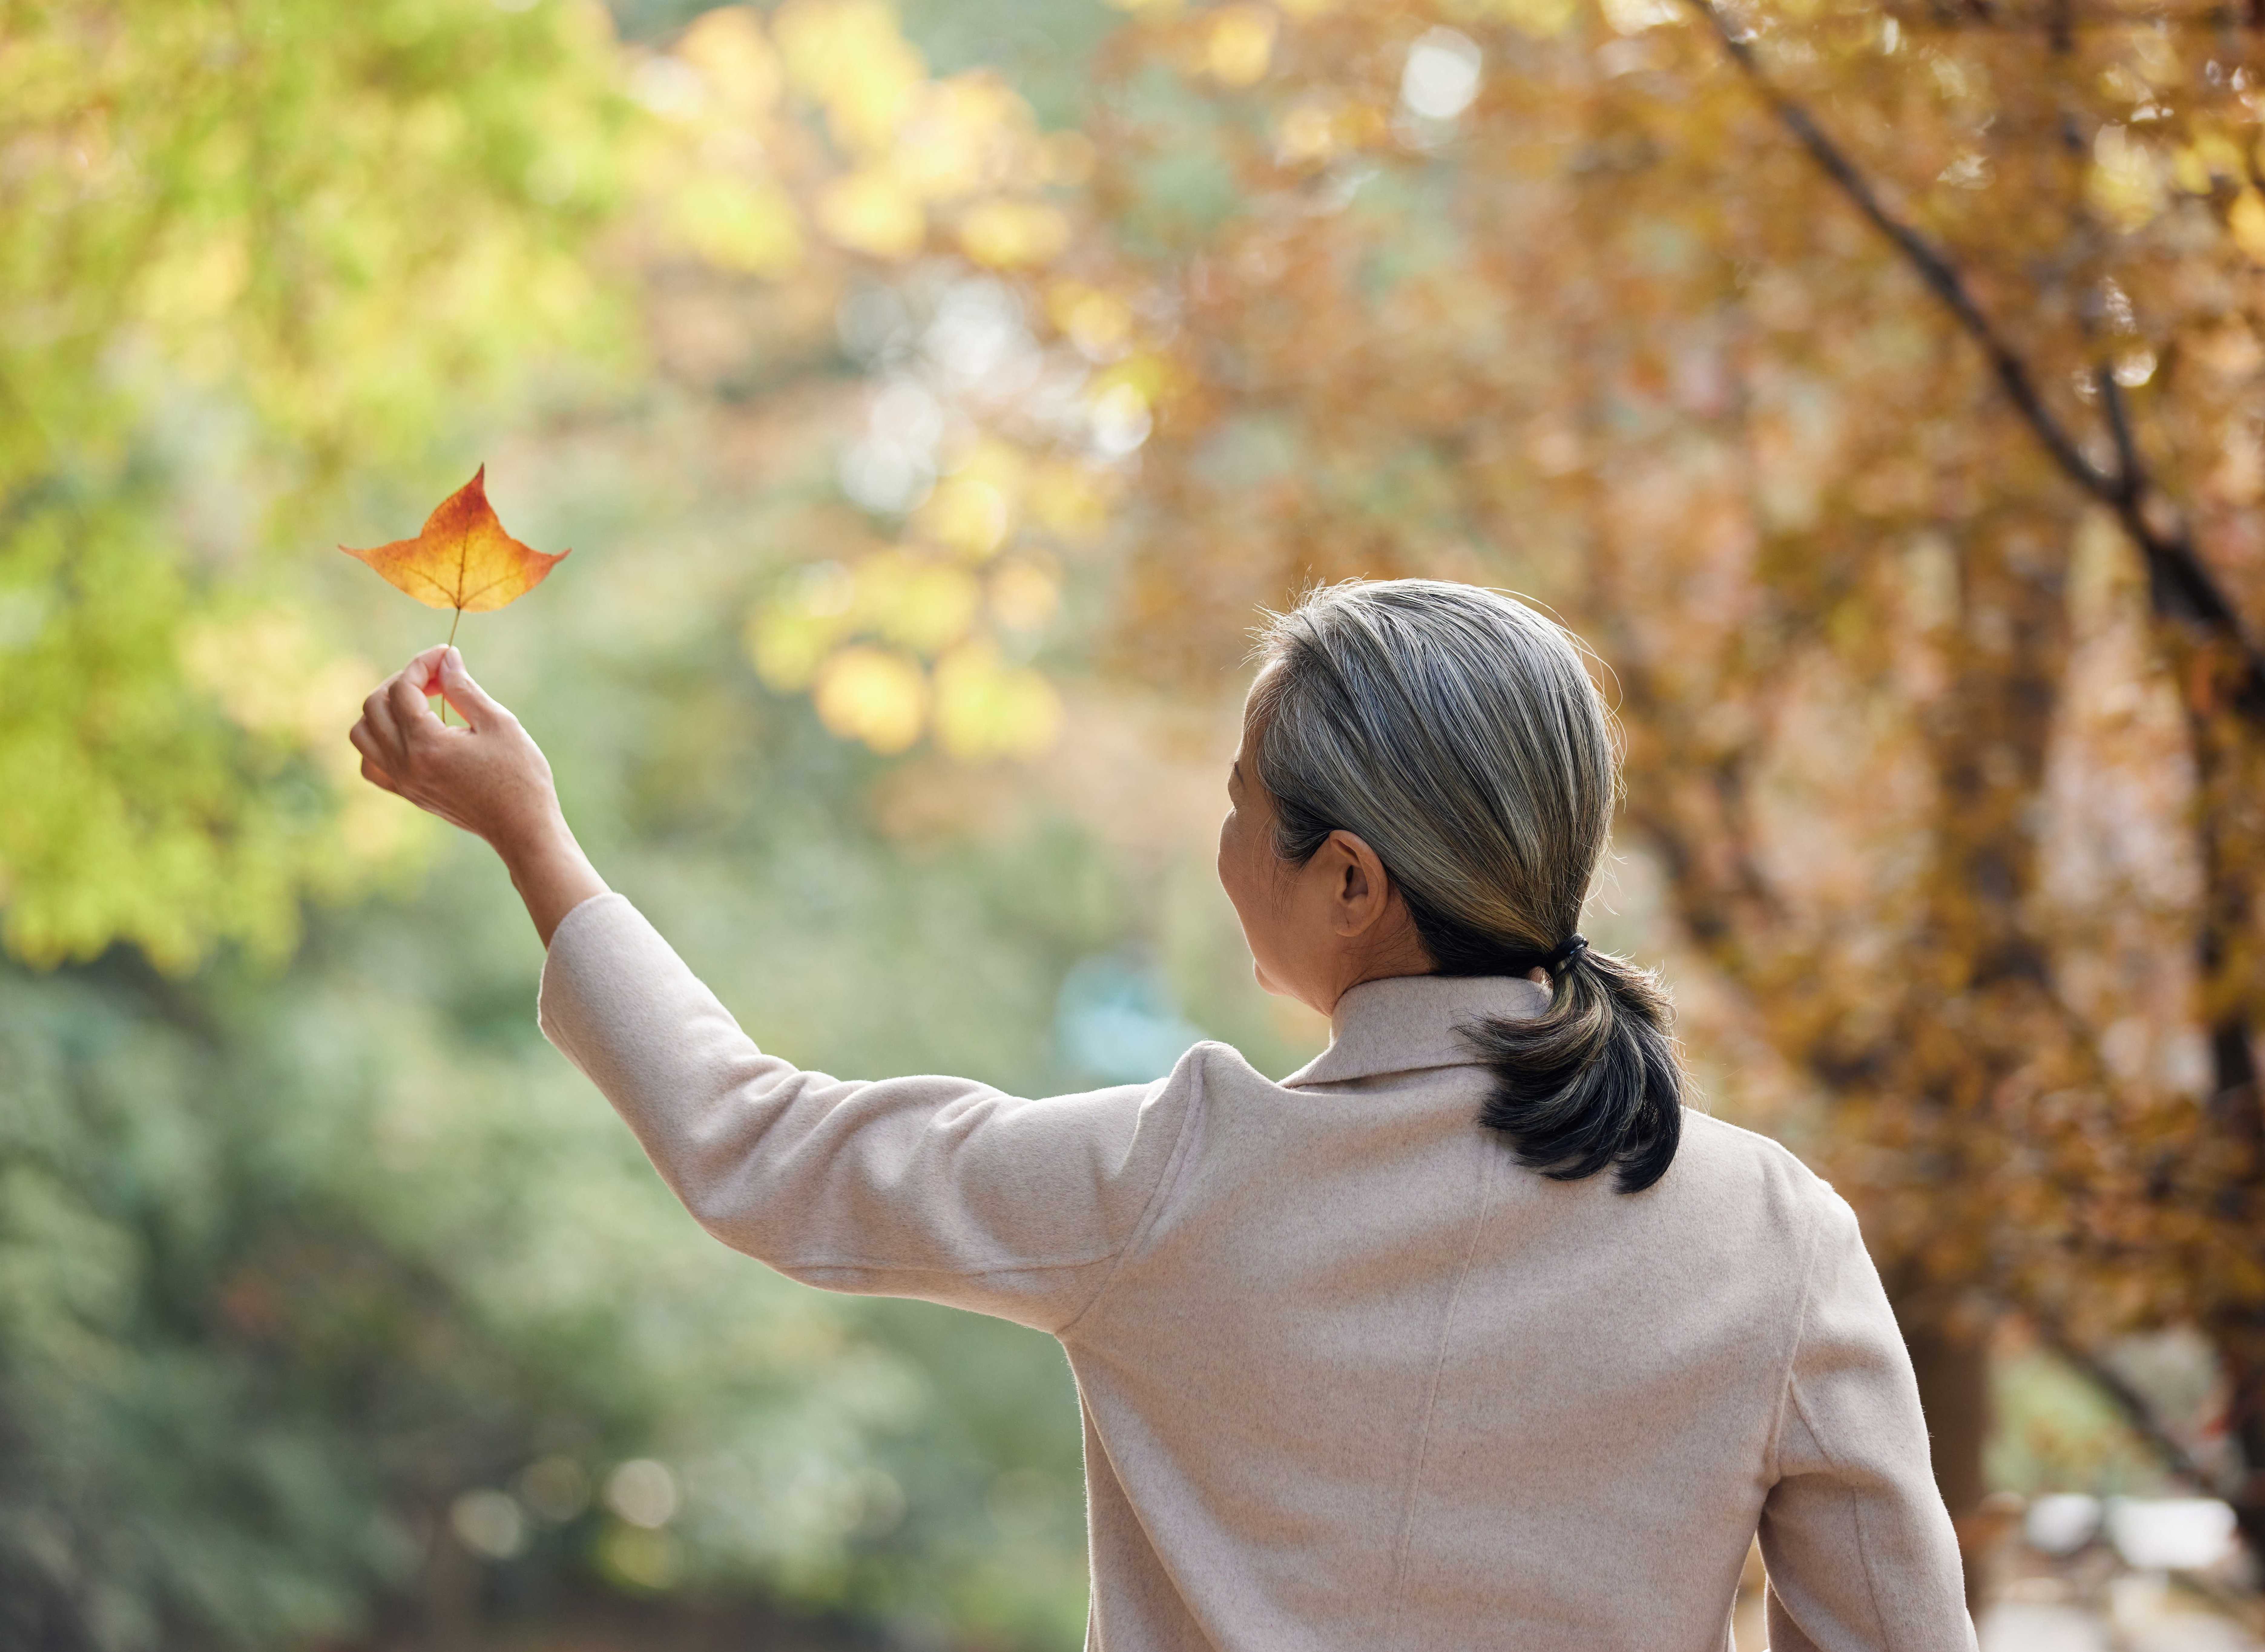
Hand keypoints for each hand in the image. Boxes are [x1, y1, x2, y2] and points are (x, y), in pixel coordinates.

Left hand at [350, 646, 556, 849]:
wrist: (522, 827)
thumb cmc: (520, 776)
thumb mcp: (499, 724)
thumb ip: (464, 688)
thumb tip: (445, 659)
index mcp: (427, 745)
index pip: (403, 689)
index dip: (423, 663)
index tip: (447, 655)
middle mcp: (405, 764)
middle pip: (374, 706)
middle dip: (402, 682)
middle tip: (438, 679)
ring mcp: (402, 782)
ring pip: (362, 733)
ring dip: (383, 709)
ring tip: (418, 704)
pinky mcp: (407, 794)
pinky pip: (371, 763)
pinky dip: (379, 742)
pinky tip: (409, 736)